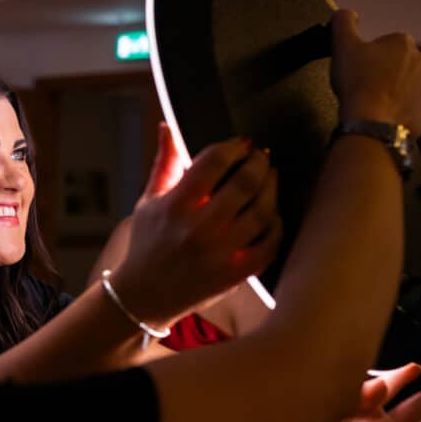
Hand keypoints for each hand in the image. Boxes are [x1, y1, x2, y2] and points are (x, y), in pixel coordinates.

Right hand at [112, 136, 281, 322]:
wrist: (144, 295)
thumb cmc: (147, 243)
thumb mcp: (149, 201)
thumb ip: (165, 163)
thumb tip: (167, 126)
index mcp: (176, 205)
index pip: (214, 161)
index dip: (233, 146)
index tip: (241, 143)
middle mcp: (199, 228)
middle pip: (245, 182)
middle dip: (259, 162)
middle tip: (262, 156)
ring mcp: (220, 253)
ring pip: (263, 211)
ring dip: (272, 188)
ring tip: (270, 177)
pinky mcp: (235, 274)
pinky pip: (270, 244)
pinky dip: (276, 225)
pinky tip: (272, 214)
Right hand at [331, 9, 420, 137]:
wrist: (370, 121)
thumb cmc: (357, 81)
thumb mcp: (342, 44)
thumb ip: (343, 22)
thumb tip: (346, 13)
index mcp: (403, 42)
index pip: (384, 43)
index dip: (367, 55)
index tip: (357, 68)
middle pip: (398, 65)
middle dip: (383, 73)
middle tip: (362, 85)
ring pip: (407, 87)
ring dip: (393, 92)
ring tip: (372, 103)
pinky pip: (414, 109)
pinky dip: (402, 112)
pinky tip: (385, 116)